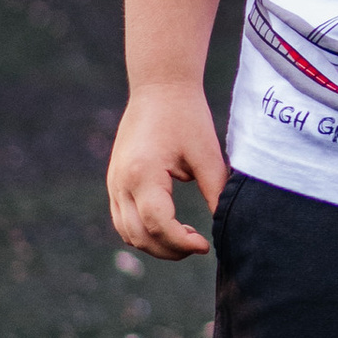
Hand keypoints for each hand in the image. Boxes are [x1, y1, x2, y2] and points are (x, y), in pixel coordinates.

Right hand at [108, 80, 229, 257]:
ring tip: (186, 238)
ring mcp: (113, 183)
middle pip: (139, 235)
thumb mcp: (207, 154)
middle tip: (198, 246)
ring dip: (155, 244)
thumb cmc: (186, 116)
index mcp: (143, 174)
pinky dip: (143, 231)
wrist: (159, 88)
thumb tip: (224, 224)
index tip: (205, 245)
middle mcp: (121, 182)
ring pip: (126, 232)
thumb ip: (216, 191)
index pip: (157, 224)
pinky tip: (170, 226)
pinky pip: (122, 219)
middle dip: (169, 250)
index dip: (181, 242)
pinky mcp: (114, 182)